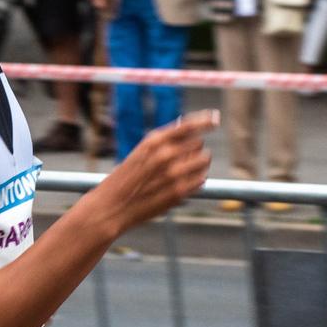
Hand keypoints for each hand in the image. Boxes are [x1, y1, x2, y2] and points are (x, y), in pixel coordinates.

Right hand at [95, 110, 215, 231]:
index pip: (188, 125)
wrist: (111, 207)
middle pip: (199, 143)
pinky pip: (201, 179)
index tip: (215, 119)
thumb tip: (189, 128)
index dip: (205, 121)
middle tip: (185, 157)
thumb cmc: (125, 178)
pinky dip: (197, 179)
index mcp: (154, 141)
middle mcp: (165, 154)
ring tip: (186, 170)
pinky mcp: (179, 192)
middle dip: (196, 148)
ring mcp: (174, 174)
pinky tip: (183, 183)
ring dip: (200, 163)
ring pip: (204, 160)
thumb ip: (164, 141)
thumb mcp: (140, 152)